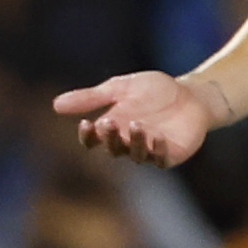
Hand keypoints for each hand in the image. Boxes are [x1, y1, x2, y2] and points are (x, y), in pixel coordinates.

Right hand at [54, 71, 226, 165]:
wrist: (191, 94)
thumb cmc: (154, 90)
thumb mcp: (120, 88)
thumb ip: (92, 97)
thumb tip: (55, 105)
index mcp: (113, 127)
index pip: (93, 139)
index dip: (87, 136)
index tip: (85, 124)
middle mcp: (128, 142)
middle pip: (112, 148)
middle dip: (110, 137)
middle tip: (109, 122)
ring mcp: (150, 150)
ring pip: (135, 155)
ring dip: (134, 142)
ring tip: (137, 125)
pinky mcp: (171, 155)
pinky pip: (161, 159)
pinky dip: (158, 151)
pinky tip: (158, 137)